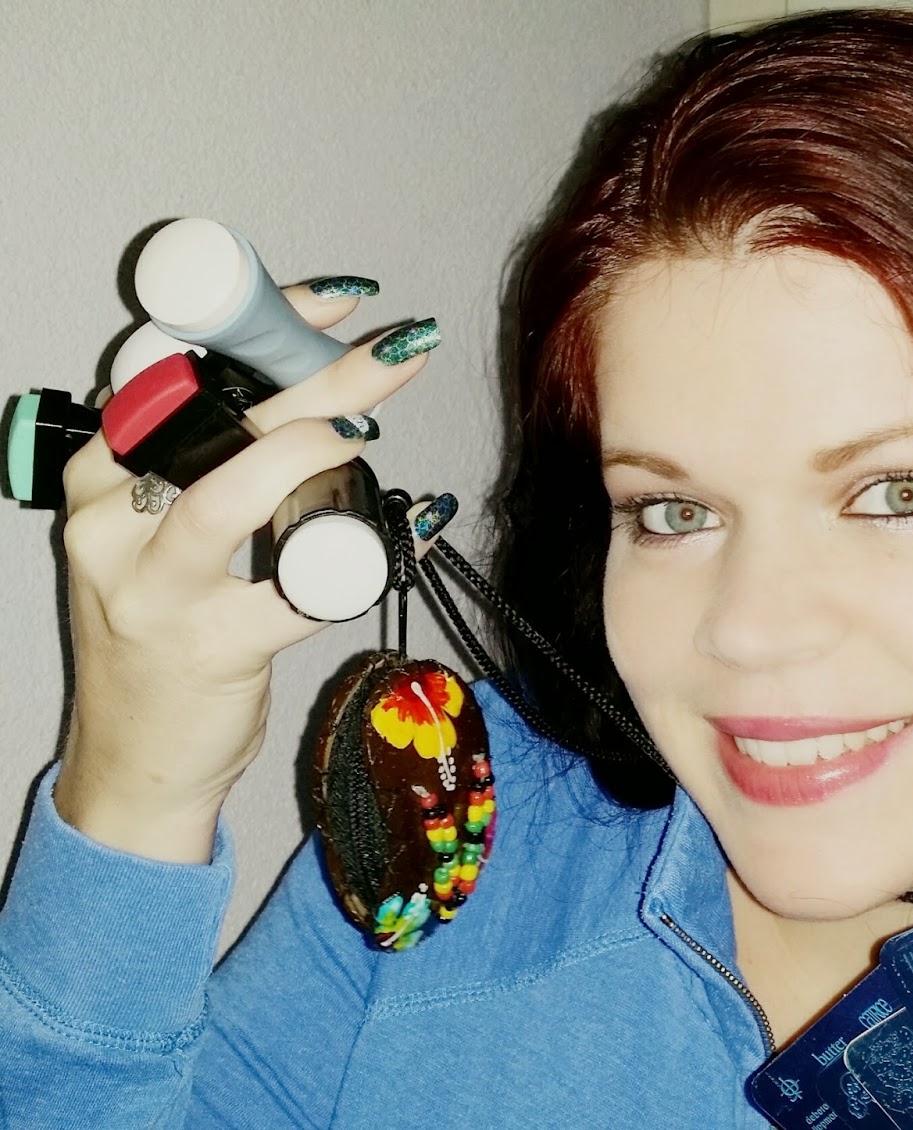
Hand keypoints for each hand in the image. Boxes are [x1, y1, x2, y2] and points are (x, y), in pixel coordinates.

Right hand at [53, 286, 439, 863]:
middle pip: (216, 420)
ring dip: (313, 453)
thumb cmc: (164, 631)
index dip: (256, 323)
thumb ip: (211, 468)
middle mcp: (112, 521)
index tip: (335, 299)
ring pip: (232, 495)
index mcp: (101, 476)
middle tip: (400, 346)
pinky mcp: (210, 646)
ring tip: (370, 434)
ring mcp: (154, 587)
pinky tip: (417, 526)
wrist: (135, 760)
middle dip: (317, 373)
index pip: (174, 369)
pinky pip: (305, 588)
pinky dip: (373, 554)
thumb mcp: (158, 537)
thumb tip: (320, 394)